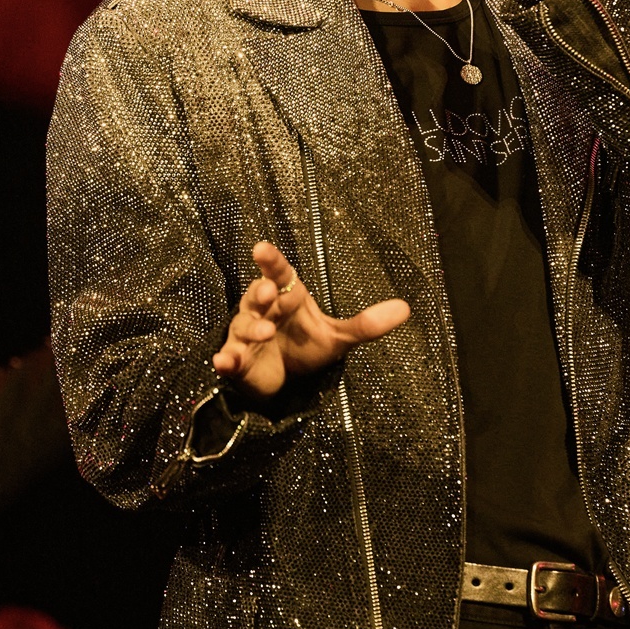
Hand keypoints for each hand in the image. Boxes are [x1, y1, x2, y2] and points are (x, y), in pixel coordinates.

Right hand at [212, 241, 410, 399]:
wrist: (285, 379)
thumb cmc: (306, 346)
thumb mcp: (338, 337)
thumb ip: (366, 324)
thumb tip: (405, 307)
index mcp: (288, 295)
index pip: (278, 272)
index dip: (270, 260)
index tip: (262, 248)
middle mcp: (264, 310)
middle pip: (256, 294)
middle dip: (260, 292)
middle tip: (268, 292)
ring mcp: (247, 334)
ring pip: (244, 325)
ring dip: (252, 327)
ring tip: (266, 333)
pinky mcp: (238, 359)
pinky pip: (229, 356)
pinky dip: (226, 359)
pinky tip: (224, 362)